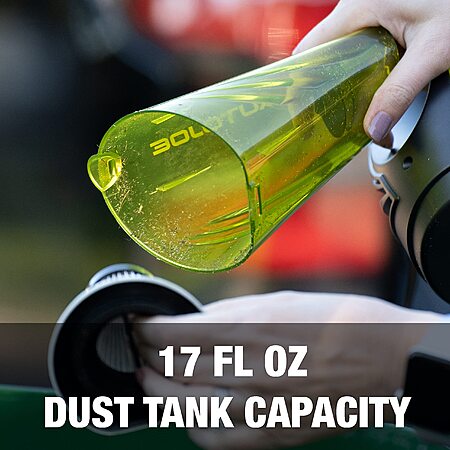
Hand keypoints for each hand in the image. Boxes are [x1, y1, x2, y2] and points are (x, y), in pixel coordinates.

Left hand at [133, 292, 442, 449]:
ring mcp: (260, 407)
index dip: (147, 328)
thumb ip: (231, 315)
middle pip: (174, 367)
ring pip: (186, 406)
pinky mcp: (273, 433)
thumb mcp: (278, 302)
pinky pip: (217, 438)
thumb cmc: (332, 320)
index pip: (175, 333)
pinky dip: (190, 425)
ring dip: (158, 389)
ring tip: (148, 376)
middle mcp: (249, 369)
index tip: (139, 323)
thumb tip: (194, 321)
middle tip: (139, 346)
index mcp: (250, 329)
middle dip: (147, 354)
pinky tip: (182, 412)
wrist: (380, 356)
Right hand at [293, 0, 449, 143]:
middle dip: (321, 83)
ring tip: (342, 106)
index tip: (301, 107)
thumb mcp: (432, 50)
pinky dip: (355, 66)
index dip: (301, 78)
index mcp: (360, 5)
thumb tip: (375, 129)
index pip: (311, 47)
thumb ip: (401, 91)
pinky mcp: (383, 14)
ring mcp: (370, 8)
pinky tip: (365, 85)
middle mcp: (358, 4)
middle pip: (323, 51)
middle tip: (325, 114)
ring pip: (340, 48)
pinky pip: (357, 42)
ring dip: (340, 76)